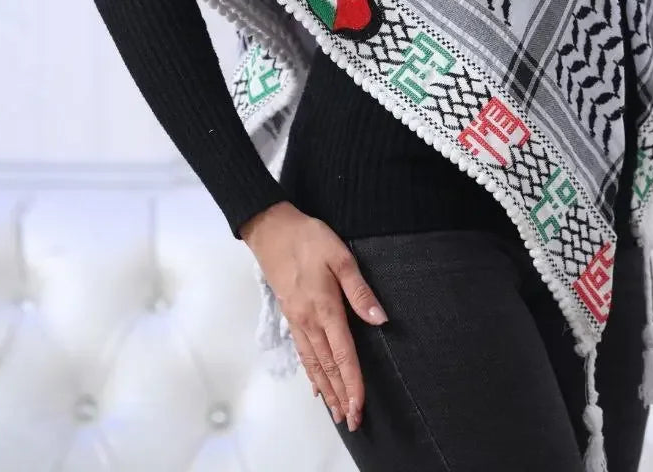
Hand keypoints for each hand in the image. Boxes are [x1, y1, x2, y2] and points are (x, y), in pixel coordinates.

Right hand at [240, 200, 388, 431]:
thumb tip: (380, 319)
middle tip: (351, 421)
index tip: (360, 406)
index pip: (343, 354)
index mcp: (325, 308)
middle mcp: (309, 321)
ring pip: (314, 364)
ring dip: (327, 390)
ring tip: (336, 412)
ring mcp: (297, 320)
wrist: (272, 230)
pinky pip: (303, 352)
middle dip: (341, 395)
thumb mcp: (340, 256)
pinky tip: (316, 385)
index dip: (353, 382)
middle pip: (328, 366)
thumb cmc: (308, 239)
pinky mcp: (291, 315)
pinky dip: (311, 373)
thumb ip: (360, 291)